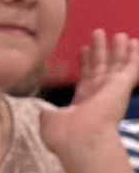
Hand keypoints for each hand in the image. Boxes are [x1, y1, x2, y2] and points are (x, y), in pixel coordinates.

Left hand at [40, 30, 138, 161]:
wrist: (81, 139)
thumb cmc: (63, 134)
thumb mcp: (50, 120)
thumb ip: (48, 112)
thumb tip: (42, 110)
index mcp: (82, 103)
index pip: (85, 78)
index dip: (85, 63)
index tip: (83, 49)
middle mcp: (99, 95)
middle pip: (101, 67)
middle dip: (100, 51)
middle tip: (98, 32)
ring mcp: (112, 90)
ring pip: (117, 64)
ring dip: (118, 49)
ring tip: (120, 34)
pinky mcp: (122, 85)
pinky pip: (130, 66)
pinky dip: (133, 55)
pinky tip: (134, 42)